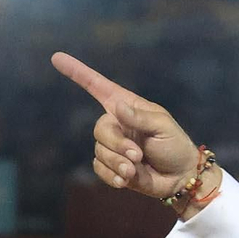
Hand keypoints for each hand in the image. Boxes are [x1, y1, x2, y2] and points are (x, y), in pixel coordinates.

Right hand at [51, 52, 207, 206]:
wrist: (180, 178)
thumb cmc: (175, 146)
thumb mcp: (162, 127)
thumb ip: (140, 117)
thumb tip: (117, 107)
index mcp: (127, 107)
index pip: (98, 87)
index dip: (78, 73)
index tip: (57, 58)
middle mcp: (117, 124)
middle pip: (99, 129)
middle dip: (117, 144)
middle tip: (138, 155)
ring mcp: (114, 146)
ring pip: (99, 151)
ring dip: (118, 163)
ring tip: (135, 169)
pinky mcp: (113, 167)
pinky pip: (99, 168)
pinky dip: (112, 175)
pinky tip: (126, 180)